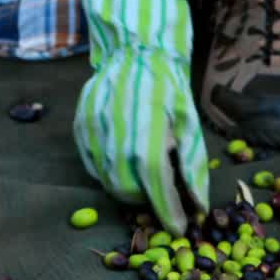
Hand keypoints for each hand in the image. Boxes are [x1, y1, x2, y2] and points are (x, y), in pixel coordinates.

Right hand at [74, 0, 208, 234]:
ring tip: (143, 171)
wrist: (134, 51)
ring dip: (128, 186)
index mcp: (147, 134)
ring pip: (107, 182)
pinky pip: (92, 166)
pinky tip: (124, 156)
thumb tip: (199, 205)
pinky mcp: (80, 129)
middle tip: (161, 194)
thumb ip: (193, 166)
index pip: (156, 186)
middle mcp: (115, 137)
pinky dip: (109, 171)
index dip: (168, 212)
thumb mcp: (190, 123)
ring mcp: (92, 133)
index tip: (179, 228)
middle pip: (128, 191)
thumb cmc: (168, 87)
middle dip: (147, 200)